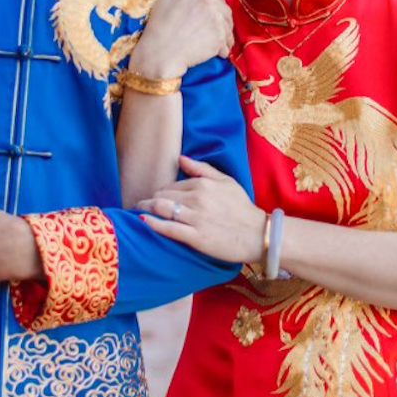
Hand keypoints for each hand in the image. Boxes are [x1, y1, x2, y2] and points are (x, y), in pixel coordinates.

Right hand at [130, 0, 232, 78]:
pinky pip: (227, 44)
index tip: (207, 16)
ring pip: (228, 27)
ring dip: (224, 36)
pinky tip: (215, 52)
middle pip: (225, 10)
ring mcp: (216, 19)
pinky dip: (223, 49)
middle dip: (221, 21)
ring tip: (214, 43)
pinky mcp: (220, 38)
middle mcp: (209, 1)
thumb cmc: (159, 26)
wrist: (160, 51)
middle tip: (211, 30)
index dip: (212, 7)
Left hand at [137, 156, 265, 262]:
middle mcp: (197, 199)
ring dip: (146, 208)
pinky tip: (143, 220)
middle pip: (163, 195)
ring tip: (138, 210)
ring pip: (162, 209)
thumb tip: (181, 158)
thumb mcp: (226, 181)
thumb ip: (203, 169)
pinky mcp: (196, 238)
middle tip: (142, 203)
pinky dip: (153, 223)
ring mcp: (196, 218)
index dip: (162, 191)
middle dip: (151, 199)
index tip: (156, 196)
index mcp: (204, 184)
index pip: (172, 185)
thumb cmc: (242, 207)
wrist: (258, 234)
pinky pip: (168, 228)